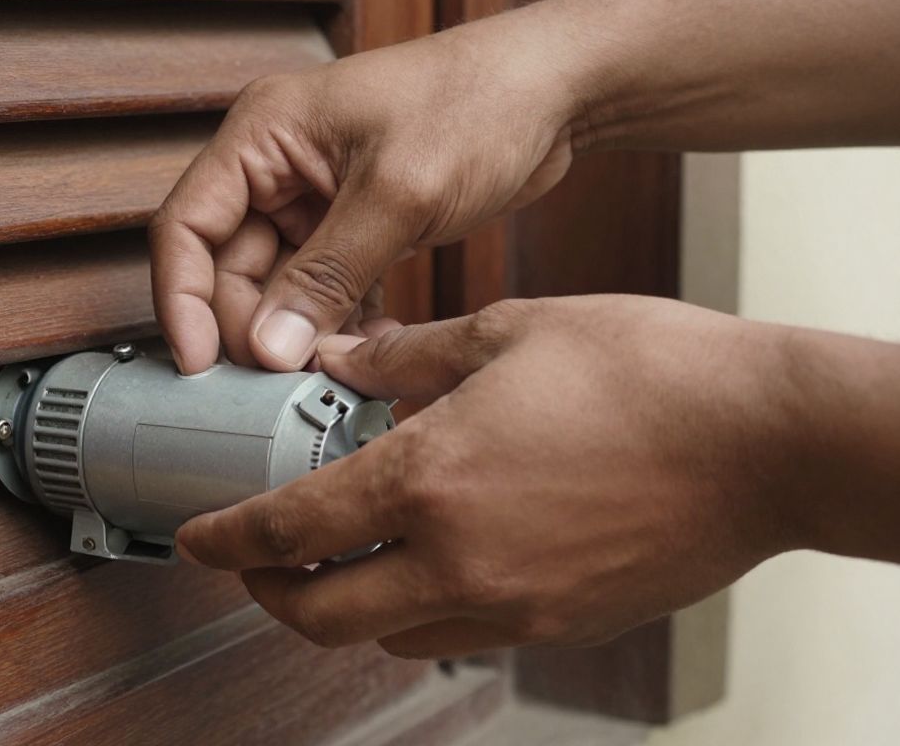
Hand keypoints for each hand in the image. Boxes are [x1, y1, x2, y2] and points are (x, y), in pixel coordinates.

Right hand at [149, 12, 584, 373]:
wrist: (557, 91)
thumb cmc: (480, 100)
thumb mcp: (396, 193)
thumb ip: (326, 274)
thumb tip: (268, 346)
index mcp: (264, 135)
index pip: (186, 225)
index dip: (183, 299)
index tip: (199, 364)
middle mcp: (278, 167)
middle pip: (228, 267)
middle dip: (251, 327)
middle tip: (278, 380)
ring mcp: (315, 198)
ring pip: (276, 287)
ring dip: (297, 333)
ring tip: (329, 370)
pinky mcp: (354, 225)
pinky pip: (324, 290)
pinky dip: (338, 323)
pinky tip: (367, 346)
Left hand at [174, 296, 812, 657]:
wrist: (770, 441)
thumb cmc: (652, 373)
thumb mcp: (510, 331)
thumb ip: (407, 355)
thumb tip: (345, 357)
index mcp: (433, 477)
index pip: (291, 528)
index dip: (228, 540)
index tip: (198, 541)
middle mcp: (462, 559)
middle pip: (322, 617)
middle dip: (271, 595)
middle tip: (257, 563)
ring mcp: (515, 604)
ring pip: (389, 636)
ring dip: (346, 606)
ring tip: (345, 555)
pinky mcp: (562, 624)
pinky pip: (461, 635)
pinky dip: (421, 610)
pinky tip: (436, 559)